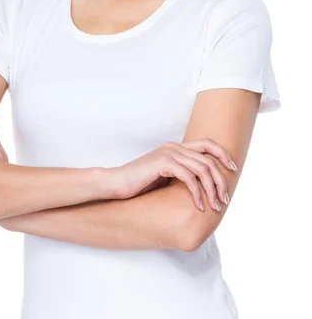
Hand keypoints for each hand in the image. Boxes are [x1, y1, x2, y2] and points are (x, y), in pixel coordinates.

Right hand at [106, 138, 236, 211]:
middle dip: (220, 180)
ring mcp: (168, 153)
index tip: (232, 169)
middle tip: (224, 200)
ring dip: (211, 189)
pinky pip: (189, 177)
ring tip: (214, 206)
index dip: (223, 154)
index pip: (207, 143)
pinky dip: (197, 193)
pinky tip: (198, 206)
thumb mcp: (165, 178)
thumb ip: (182, 175)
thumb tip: (204, 187)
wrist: (116, 184)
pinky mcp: (162, 163)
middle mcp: (174, 147)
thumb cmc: (139, 185)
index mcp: (176, 147)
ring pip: (202, 168)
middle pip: (208, 159)